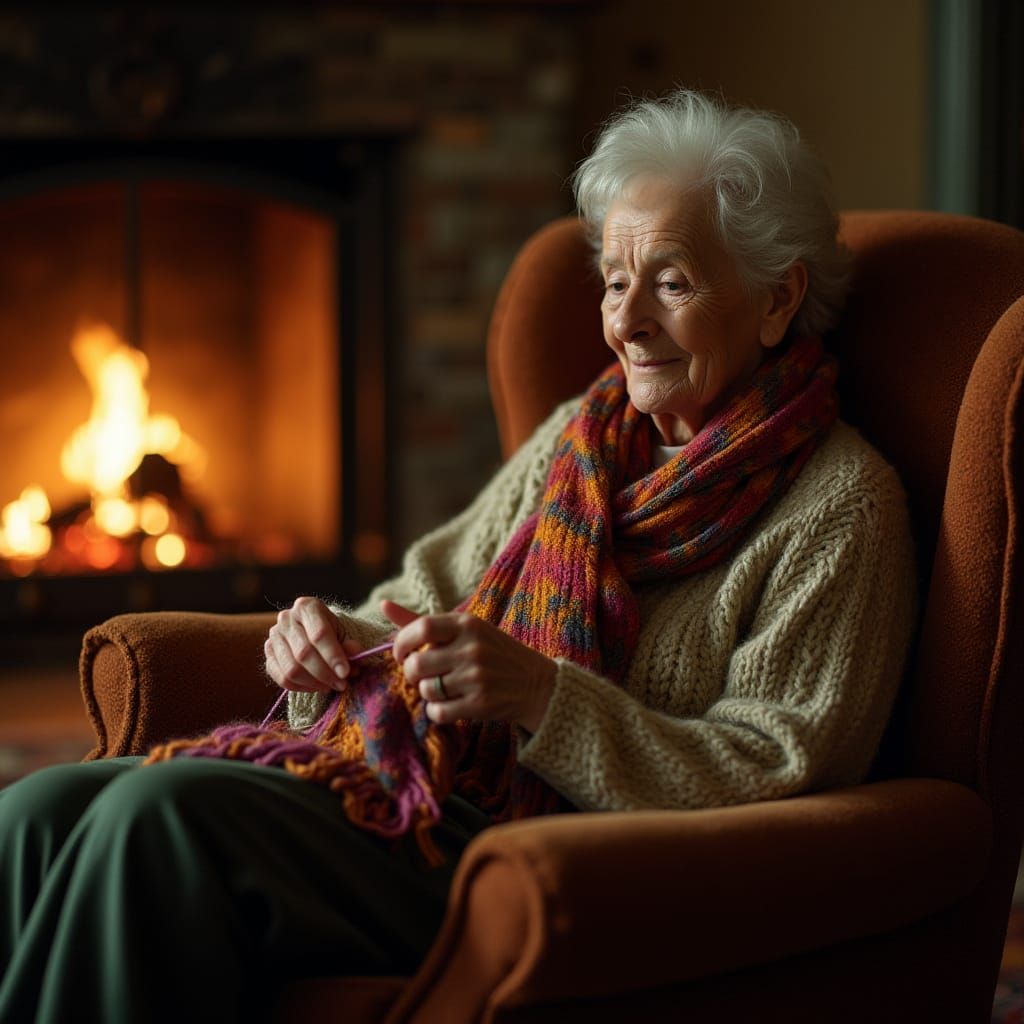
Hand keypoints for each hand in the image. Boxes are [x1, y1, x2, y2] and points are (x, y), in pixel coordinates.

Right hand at [265, 596, 361, 694]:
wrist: (316, 633)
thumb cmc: (333, 632)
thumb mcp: (346, 634)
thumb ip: (351, 644)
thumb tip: (355, 653)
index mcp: (307, 607)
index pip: (319, 634)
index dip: (333, 656)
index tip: (345, 673)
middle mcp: (286, 618)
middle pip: (304, 653)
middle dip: (325, 673)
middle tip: (341, 684)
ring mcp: (274, 636)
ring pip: (291, 669)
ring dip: (313, 683)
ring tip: (330, 686)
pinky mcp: (268, 654)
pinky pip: (281, 677)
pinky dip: (300, 687)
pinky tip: (316, 687)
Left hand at [381, 599, 555, 731]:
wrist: (535, 683)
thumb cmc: (492, 652)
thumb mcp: (464, 630)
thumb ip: (422, 622)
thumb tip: (383, 605)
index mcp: (467, 623)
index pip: (420, 627)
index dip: (401, 643)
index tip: (402, 654)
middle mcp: (472, 648)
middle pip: (416, 664)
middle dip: (411, 673)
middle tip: (422, 675)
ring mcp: (476, 677)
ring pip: (426, 690)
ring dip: (428, 693)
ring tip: (444, 688)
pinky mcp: (480, 703)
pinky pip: (438, 712)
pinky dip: (438, 711)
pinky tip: (452, 704)